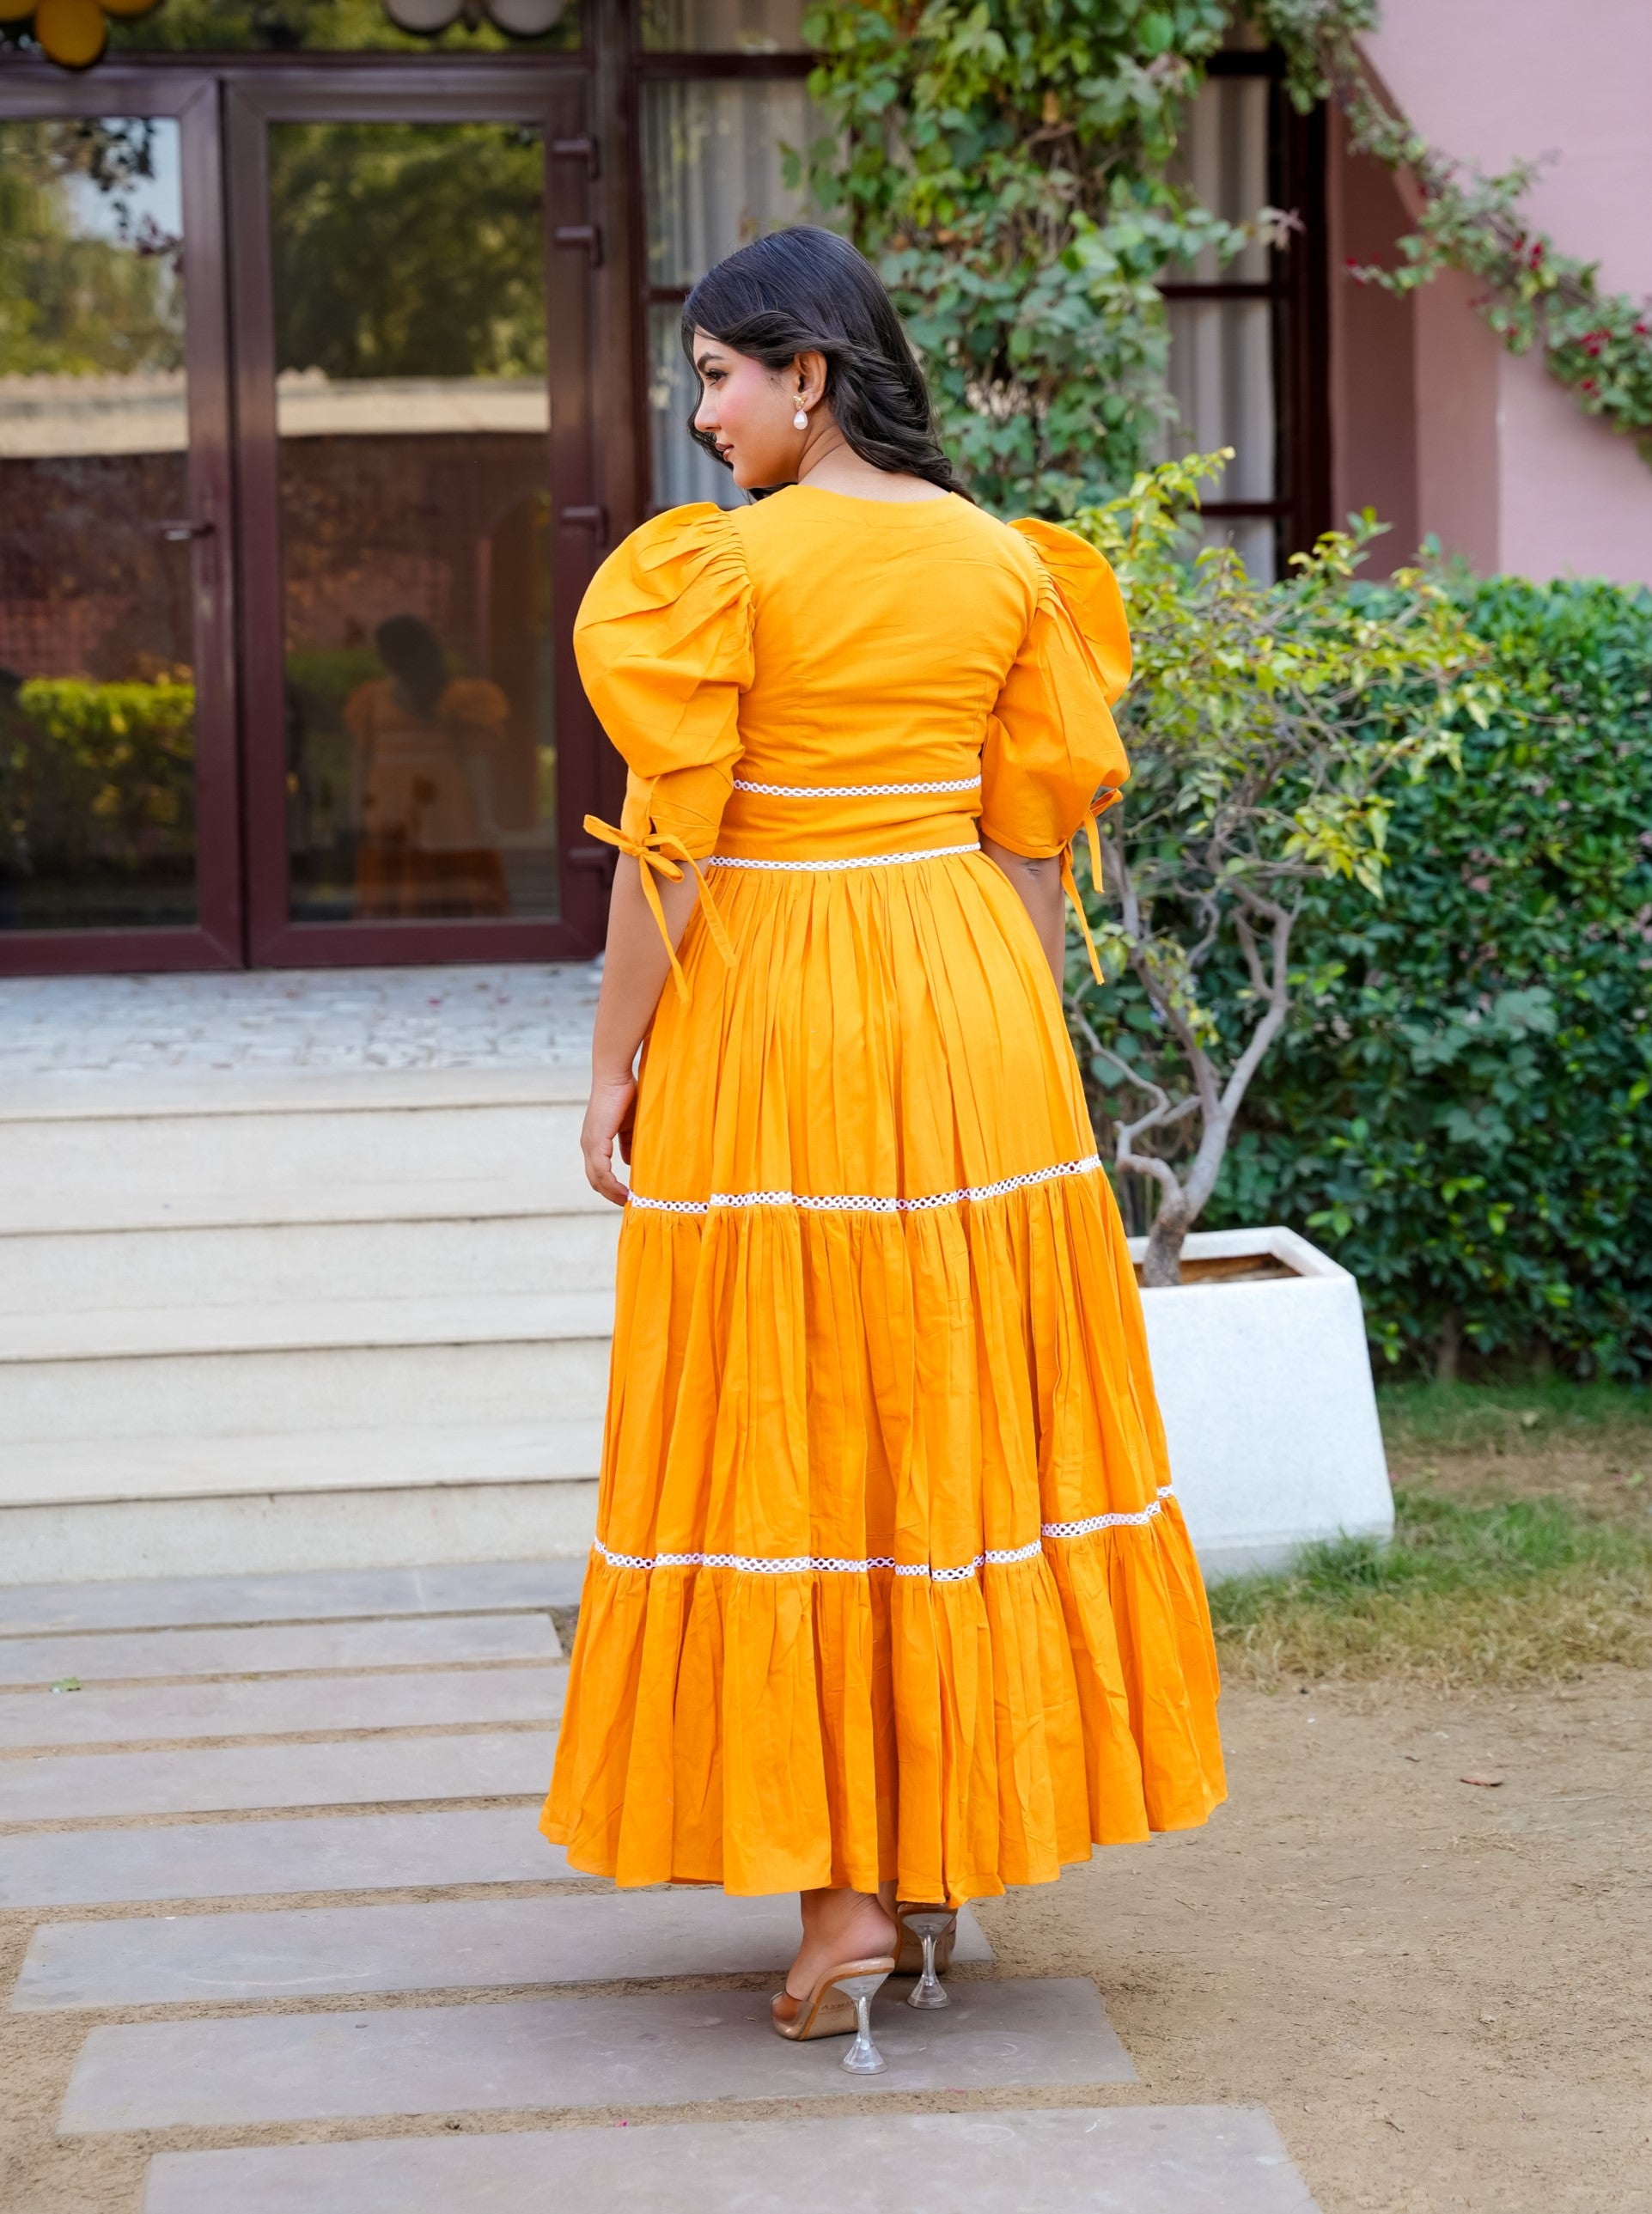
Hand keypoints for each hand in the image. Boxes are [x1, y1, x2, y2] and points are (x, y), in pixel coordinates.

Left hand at [581, 1070, 637, 1204]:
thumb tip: (629, 1161)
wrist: (615, 1076)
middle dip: (610, 1195)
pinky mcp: (596, 1141)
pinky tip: (625, 1191)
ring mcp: (590, 1144)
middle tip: (628, 1204)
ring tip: (628, 1201)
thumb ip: (628, 1143)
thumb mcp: (629, 1125)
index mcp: (594, 1141)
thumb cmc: (625, 1095)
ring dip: (612, 1193)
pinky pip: (602, 1170)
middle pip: (594, 1180)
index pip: (598, 1172)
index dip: (610, 1186)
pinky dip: (612, 1184)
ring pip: (597, 1179)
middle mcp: (588, 1145)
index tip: (626, 1196)